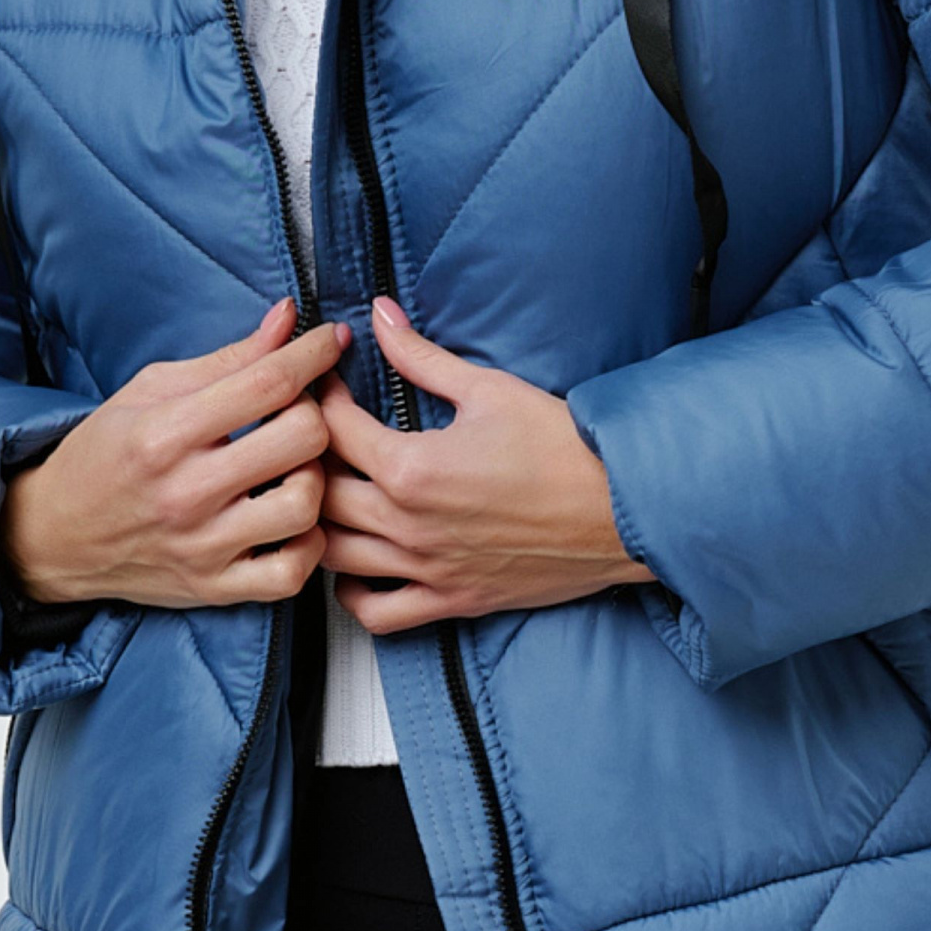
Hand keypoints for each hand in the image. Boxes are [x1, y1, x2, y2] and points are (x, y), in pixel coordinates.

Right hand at [0, 299, 350, 607]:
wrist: (53, 535)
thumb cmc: (105, 454)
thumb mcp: (151, 391)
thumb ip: (227, 359)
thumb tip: (289, 318)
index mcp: (164, 433)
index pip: (266, 384)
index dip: (311, 354)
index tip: (330, 340)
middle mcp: (185, 493)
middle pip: (301, 439)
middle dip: (314, 413)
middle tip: (297, 412)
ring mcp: (202, 546)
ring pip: (305, 504)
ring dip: (314, 477)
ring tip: (292, 467)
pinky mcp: (213, 588)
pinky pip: (293, 572)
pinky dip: (307, 544)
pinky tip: (290, 519)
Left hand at [316, 295, 656, 634]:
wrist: (620, 509)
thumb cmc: (563, 448)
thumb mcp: (489, 389)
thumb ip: (421, 356)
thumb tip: (380, 316)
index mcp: (411, 468)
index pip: (333, 431)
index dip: (321, 399)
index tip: (329, 385)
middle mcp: (408, 525)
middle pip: (320, 495)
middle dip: (310, 461)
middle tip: (318, 439)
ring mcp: (427, 569)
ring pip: (334, 556)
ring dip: (321, 526)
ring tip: (331, 499)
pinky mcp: (451, 600)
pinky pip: (376, 614)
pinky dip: (353, 594)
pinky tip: (358, 563)